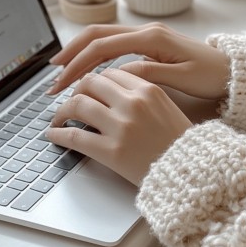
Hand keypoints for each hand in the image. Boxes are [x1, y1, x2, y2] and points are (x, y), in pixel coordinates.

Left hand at [46, 67, 190, 184]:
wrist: (192, 173)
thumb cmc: (181, 144)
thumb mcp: (167, 107)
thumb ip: (142, 95)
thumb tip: (112, 91)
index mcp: (148, 90)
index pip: (110, 73)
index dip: (94, 80)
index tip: (87, 88)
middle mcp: (132, 103)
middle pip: (90, 83)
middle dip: (75, 90)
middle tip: (70, 100)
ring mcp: (121, 127)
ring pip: (78, 105)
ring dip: (62, 111)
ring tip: (58, 118)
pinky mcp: (111, 152)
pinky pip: (75, 137)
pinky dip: (59, 134)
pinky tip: (53, 135)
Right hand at [48, 22, 229, 100]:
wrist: (232, 70)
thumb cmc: (210, 76)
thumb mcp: (181, 79)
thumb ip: (147, 75)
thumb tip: (117, 74)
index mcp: (151, 38)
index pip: (102, 46)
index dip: (78, 64)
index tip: (62, 82)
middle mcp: (146, 31)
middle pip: (96, 36)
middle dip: (71, 55)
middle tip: (52, 77)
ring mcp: (146, 35)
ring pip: (102, 39)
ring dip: (80, 55)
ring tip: (62, 73)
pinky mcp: (149, 44)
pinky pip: (114, 46)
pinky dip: (95, 57)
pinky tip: (85, 71)